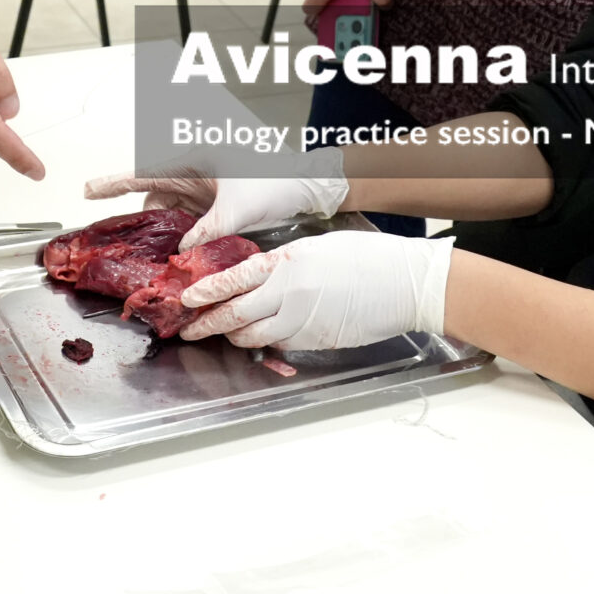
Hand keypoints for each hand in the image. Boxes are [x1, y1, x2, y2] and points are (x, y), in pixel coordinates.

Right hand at [82, 155, 348, 249]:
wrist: (308, 185)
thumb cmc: (277, 181)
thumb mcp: (237, 210)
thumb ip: (207, 232)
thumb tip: (182, 255)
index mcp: (192, 163)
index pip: (142, 173)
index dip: (112, 183)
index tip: (86, 191)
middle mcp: (192, 175)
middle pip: (154, 200)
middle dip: (143, 224)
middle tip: (129, 250)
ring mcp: (202, 191)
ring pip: (170, 215)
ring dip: (165, 236)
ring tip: (161, 261)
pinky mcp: (213, 205)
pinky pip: (187, 222)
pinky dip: (182, 239)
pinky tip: (182, 258)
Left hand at [177, 230, 454, 348]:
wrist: (406, 284)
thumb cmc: (368, 257)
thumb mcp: (316, 248)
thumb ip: (284, 264)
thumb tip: (261, 277)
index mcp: (287, 263)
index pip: (234, 279)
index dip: (206, 291)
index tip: (187, 298)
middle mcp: (289, 294)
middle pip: (235, 314)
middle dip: (207, 324)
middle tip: (189, 330)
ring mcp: (303, 322)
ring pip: (254, 337)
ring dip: (235, 337)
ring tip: (224, 334)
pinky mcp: (316, 341)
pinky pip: (282, 345)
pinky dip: (267, 343)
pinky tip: (263, 338)